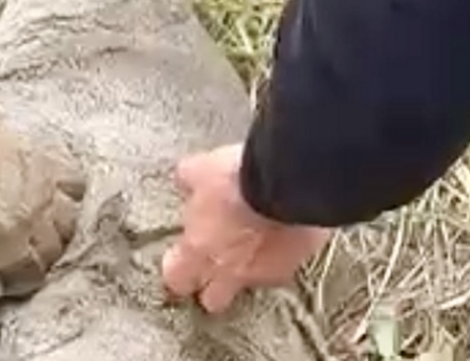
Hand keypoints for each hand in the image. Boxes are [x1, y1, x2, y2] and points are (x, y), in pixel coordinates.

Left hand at [0, 103, 85, 295]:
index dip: (21, 277)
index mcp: (10, 249)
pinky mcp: (43, 157)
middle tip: (23, 247)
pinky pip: (73, 179)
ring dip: (59, 222)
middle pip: (56, 247)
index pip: (33, 275)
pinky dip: (66, 188)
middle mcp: (35, 220)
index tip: (9, 273)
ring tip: (40, 219)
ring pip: (71, 215)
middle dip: (41, 252)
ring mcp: (43, 187)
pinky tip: (50, 189)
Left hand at [162, 144, 331, 313]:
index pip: (177, 280)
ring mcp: (262, 274)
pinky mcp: (292, 267)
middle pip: (213, 300)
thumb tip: (186, 182)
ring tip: (250, 247)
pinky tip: (278, 239)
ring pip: (249, 287)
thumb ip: (188, 183)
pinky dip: (276, 258)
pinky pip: (279, 270)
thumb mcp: (198, 169)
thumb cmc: (236, 177)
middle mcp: (228, 270)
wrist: (285, 182)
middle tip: (212, 266)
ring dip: (246, 272)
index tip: (179, 261)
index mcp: (198, 249)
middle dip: (210, 288)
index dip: (177, 272)